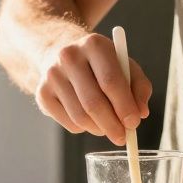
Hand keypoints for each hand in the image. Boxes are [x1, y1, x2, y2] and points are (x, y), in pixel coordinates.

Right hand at [35, 32, 152, 144]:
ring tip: (109, 127)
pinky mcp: (42, 93)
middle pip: (93, 102)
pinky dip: (84, 129)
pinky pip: (69, 123)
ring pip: (80, 117)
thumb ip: (139, 87)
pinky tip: (90, 120)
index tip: (134, 123)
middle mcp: (69, 56)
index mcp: (94, 45)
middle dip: (112, 125)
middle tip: (123, 137)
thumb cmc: (102, 64)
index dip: (124, 106)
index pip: (110, 81)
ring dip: (99, 129)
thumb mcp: (125, 66)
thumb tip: (141, 112)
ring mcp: (52, 75)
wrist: (64, 54)